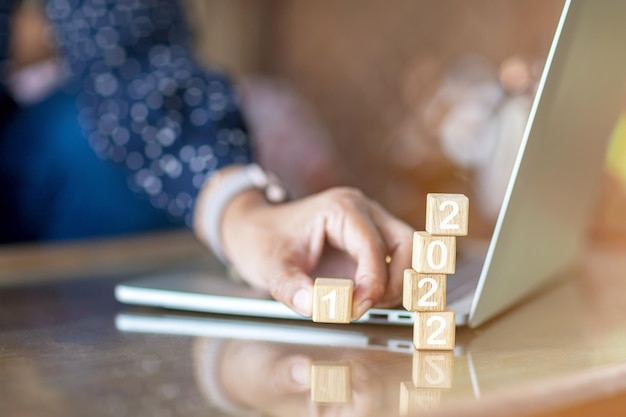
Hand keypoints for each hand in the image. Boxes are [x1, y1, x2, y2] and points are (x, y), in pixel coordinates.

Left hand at [218, 184, 412, 318]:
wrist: (254, 230)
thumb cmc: (262, 240)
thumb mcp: (269, 266)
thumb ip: (291, 288)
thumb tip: (316, 308)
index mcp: (341, 208)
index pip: (374, 247)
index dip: (371, 283)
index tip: (355, 309)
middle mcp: (363, 210)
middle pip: (407, 244)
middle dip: (396, 281)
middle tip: (367, 307)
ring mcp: (371, 224)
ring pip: (410, 252)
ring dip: (398, 283)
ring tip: (366, 304)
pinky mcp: (371, 241)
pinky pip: (398, 260)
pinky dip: (393, 283)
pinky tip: (370, 300)